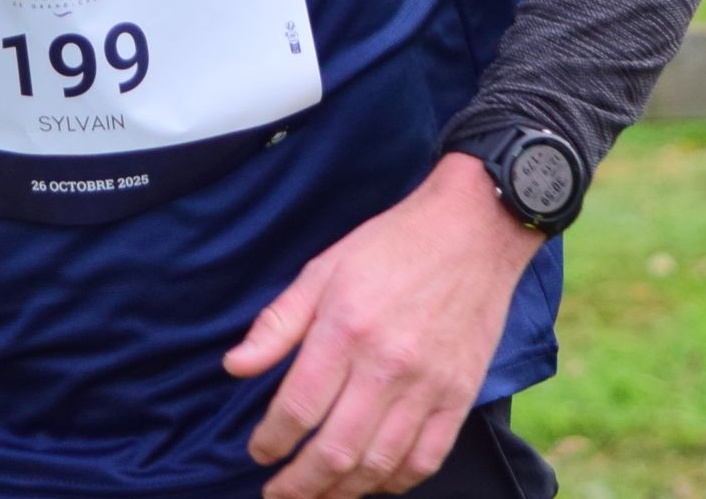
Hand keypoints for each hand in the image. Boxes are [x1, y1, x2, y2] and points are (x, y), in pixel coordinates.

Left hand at [224, 151, 542, 498]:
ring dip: (342, 492)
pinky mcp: (460, 396)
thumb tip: (234, 366)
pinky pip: (426, 459)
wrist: (472, 233)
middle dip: (299, 484)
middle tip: (278, 494)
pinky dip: (395, 482)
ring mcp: (428, 386)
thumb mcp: (323, 270)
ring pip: (378, 464)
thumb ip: (278, 323)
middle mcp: (387, 365)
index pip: (298, 407)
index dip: (271, 440)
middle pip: (335, 449)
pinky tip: (372, 483)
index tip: (259, 451)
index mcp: (345, 330)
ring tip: (318, 496)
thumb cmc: (390, 247)